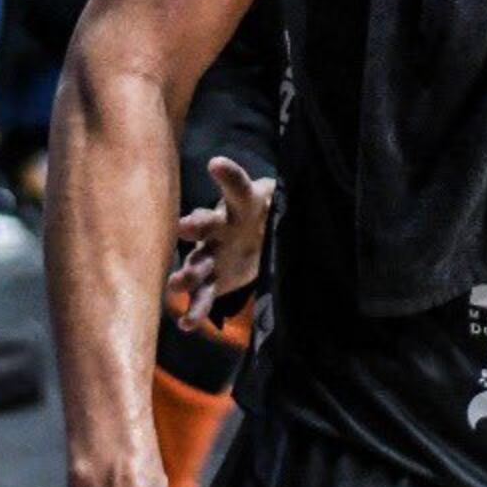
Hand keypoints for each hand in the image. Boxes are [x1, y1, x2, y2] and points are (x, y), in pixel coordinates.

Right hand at [169, 158, 275, 328]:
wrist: (257, 239)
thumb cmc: (269, 214)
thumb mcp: (281, 201)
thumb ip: (286, 196)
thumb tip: (311, 183)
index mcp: (240, 204)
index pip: (236, 187)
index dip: (228, 175)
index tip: (216, 163)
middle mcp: (219, 227)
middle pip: (206, 224)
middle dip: (195, 225)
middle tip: (184, 227)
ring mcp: (211, 255)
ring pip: (196, 263)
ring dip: (186, 274)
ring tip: (176, 285)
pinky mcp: (213, 281)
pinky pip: (203, 296)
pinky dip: (196, 309)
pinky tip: (188, 323)